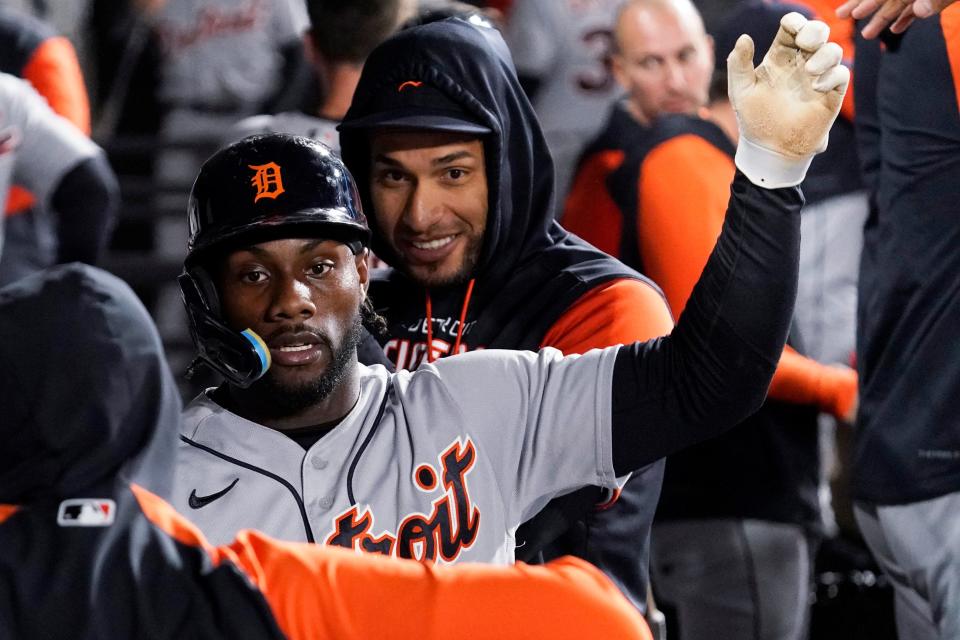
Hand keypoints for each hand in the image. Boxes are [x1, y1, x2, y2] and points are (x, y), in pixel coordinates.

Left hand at [727, 13, 849, 185]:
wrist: (770, 149)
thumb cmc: (754, 118)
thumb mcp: (741, 90)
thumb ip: (738, 64)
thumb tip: (743, 37)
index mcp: (780, 57)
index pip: (791, 28)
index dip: (794, 22)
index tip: (790, 27)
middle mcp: (801, 63)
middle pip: (817, 32)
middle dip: (815, 30)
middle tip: (806, 42)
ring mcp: (818, 77)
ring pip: (833, 50)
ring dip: (825, 54)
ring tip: (809, 71)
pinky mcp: (831, 94)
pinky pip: (841, 75)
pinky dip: (832, 76)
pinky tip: (816, 87)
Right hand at [836, 0, 957, 38]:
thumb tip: (919, 11)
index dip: (867, 0)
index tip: (849, 12)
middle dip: (865, 5)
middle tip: (840, 17)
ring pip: (902, 2)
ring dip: (883, 17)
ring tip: (866, 34)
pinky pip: (921, 6)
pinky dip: (908, 17)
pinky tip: (897, 30)